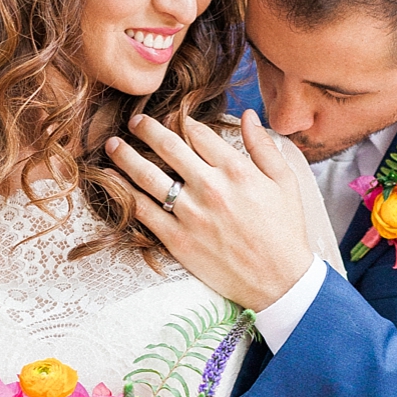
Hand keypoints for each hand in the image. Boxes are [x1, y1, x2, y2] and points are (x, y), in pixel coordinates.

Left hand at [105, 110, 313, 311]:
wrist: (279, 281)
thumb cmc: (285, 231)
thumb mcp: (285, 182)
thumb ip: (263, 146)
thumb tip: (248, 114)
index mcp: (237, 170)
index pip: (199, 133)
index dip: (182, 121)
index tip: (172, 117)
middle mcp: (210, 187)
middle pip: (168, 147)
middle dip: (147, 129)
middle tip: (135, 121)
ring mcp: (191, 214)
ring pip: (148, 175)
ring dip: (126, 156)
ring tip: (113, 145)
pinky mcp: (178, 239)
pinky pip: (143, 211)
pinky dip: (124, 193)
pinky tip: (111, 181)